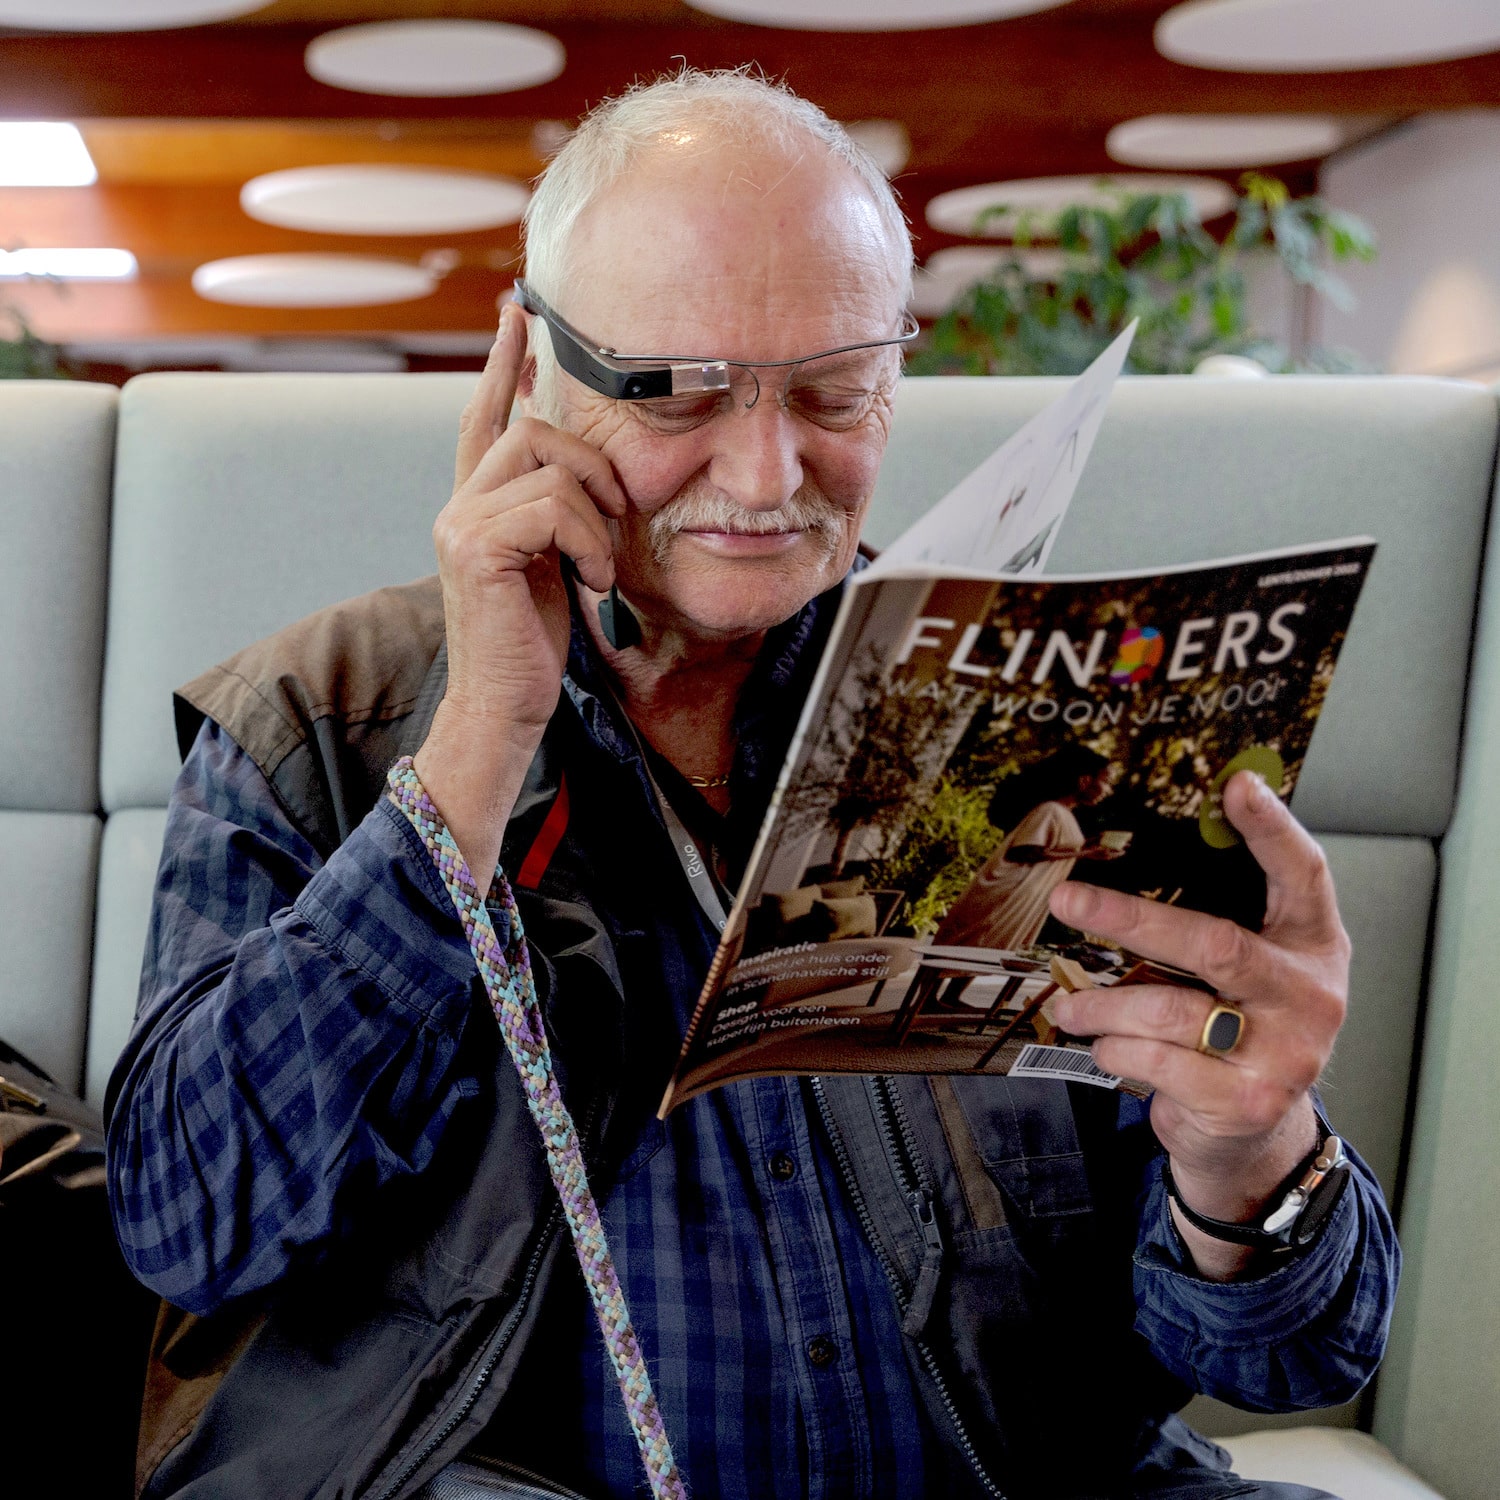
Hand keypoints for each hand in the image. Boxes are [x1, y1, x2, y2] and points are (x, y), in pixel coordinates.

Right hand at [436, 301, 626, 739]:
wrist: (505, 707)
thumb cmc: (533, 644)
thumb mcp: (553, 564)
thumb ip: (556, 514)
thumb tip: (589, 473)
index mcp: (477, 505)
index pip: (484, 417)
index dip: (501, 364)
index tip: (517, 315)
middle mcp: (459, 505)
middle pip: (533, 430)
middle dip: (593, 468)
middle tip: (613, 522)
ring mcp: (460, 523)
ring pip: (550, 467)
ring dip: (595, 520)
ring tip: (596, 570)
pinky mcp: (475, 546)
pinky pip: (553, 507)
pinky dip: (588, 543)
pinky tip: (588, 583)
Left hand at [1047, 772, 1344, 1272]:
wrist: (1256, 1137)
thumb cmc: (1239, 1033)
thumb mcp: (1249, 976)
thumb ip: (1217, 923)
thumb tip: (1128, 860)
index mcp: (1313, 947)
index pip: (1304, 875)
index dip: (1273, 829)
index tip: (1236, 784)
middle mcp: (1310, 996)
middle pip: (1215, 944)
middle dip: (1130, 919)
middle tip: (1068, 899)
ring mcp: (1284, 1054)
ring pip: (1171, 1012)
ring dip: (1104, 1005)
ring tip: (1068, 1004)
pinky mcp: (1246, 1101)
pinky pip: (1157, 1062)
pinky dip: (1116, 1050)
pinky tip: (1104, 1045)